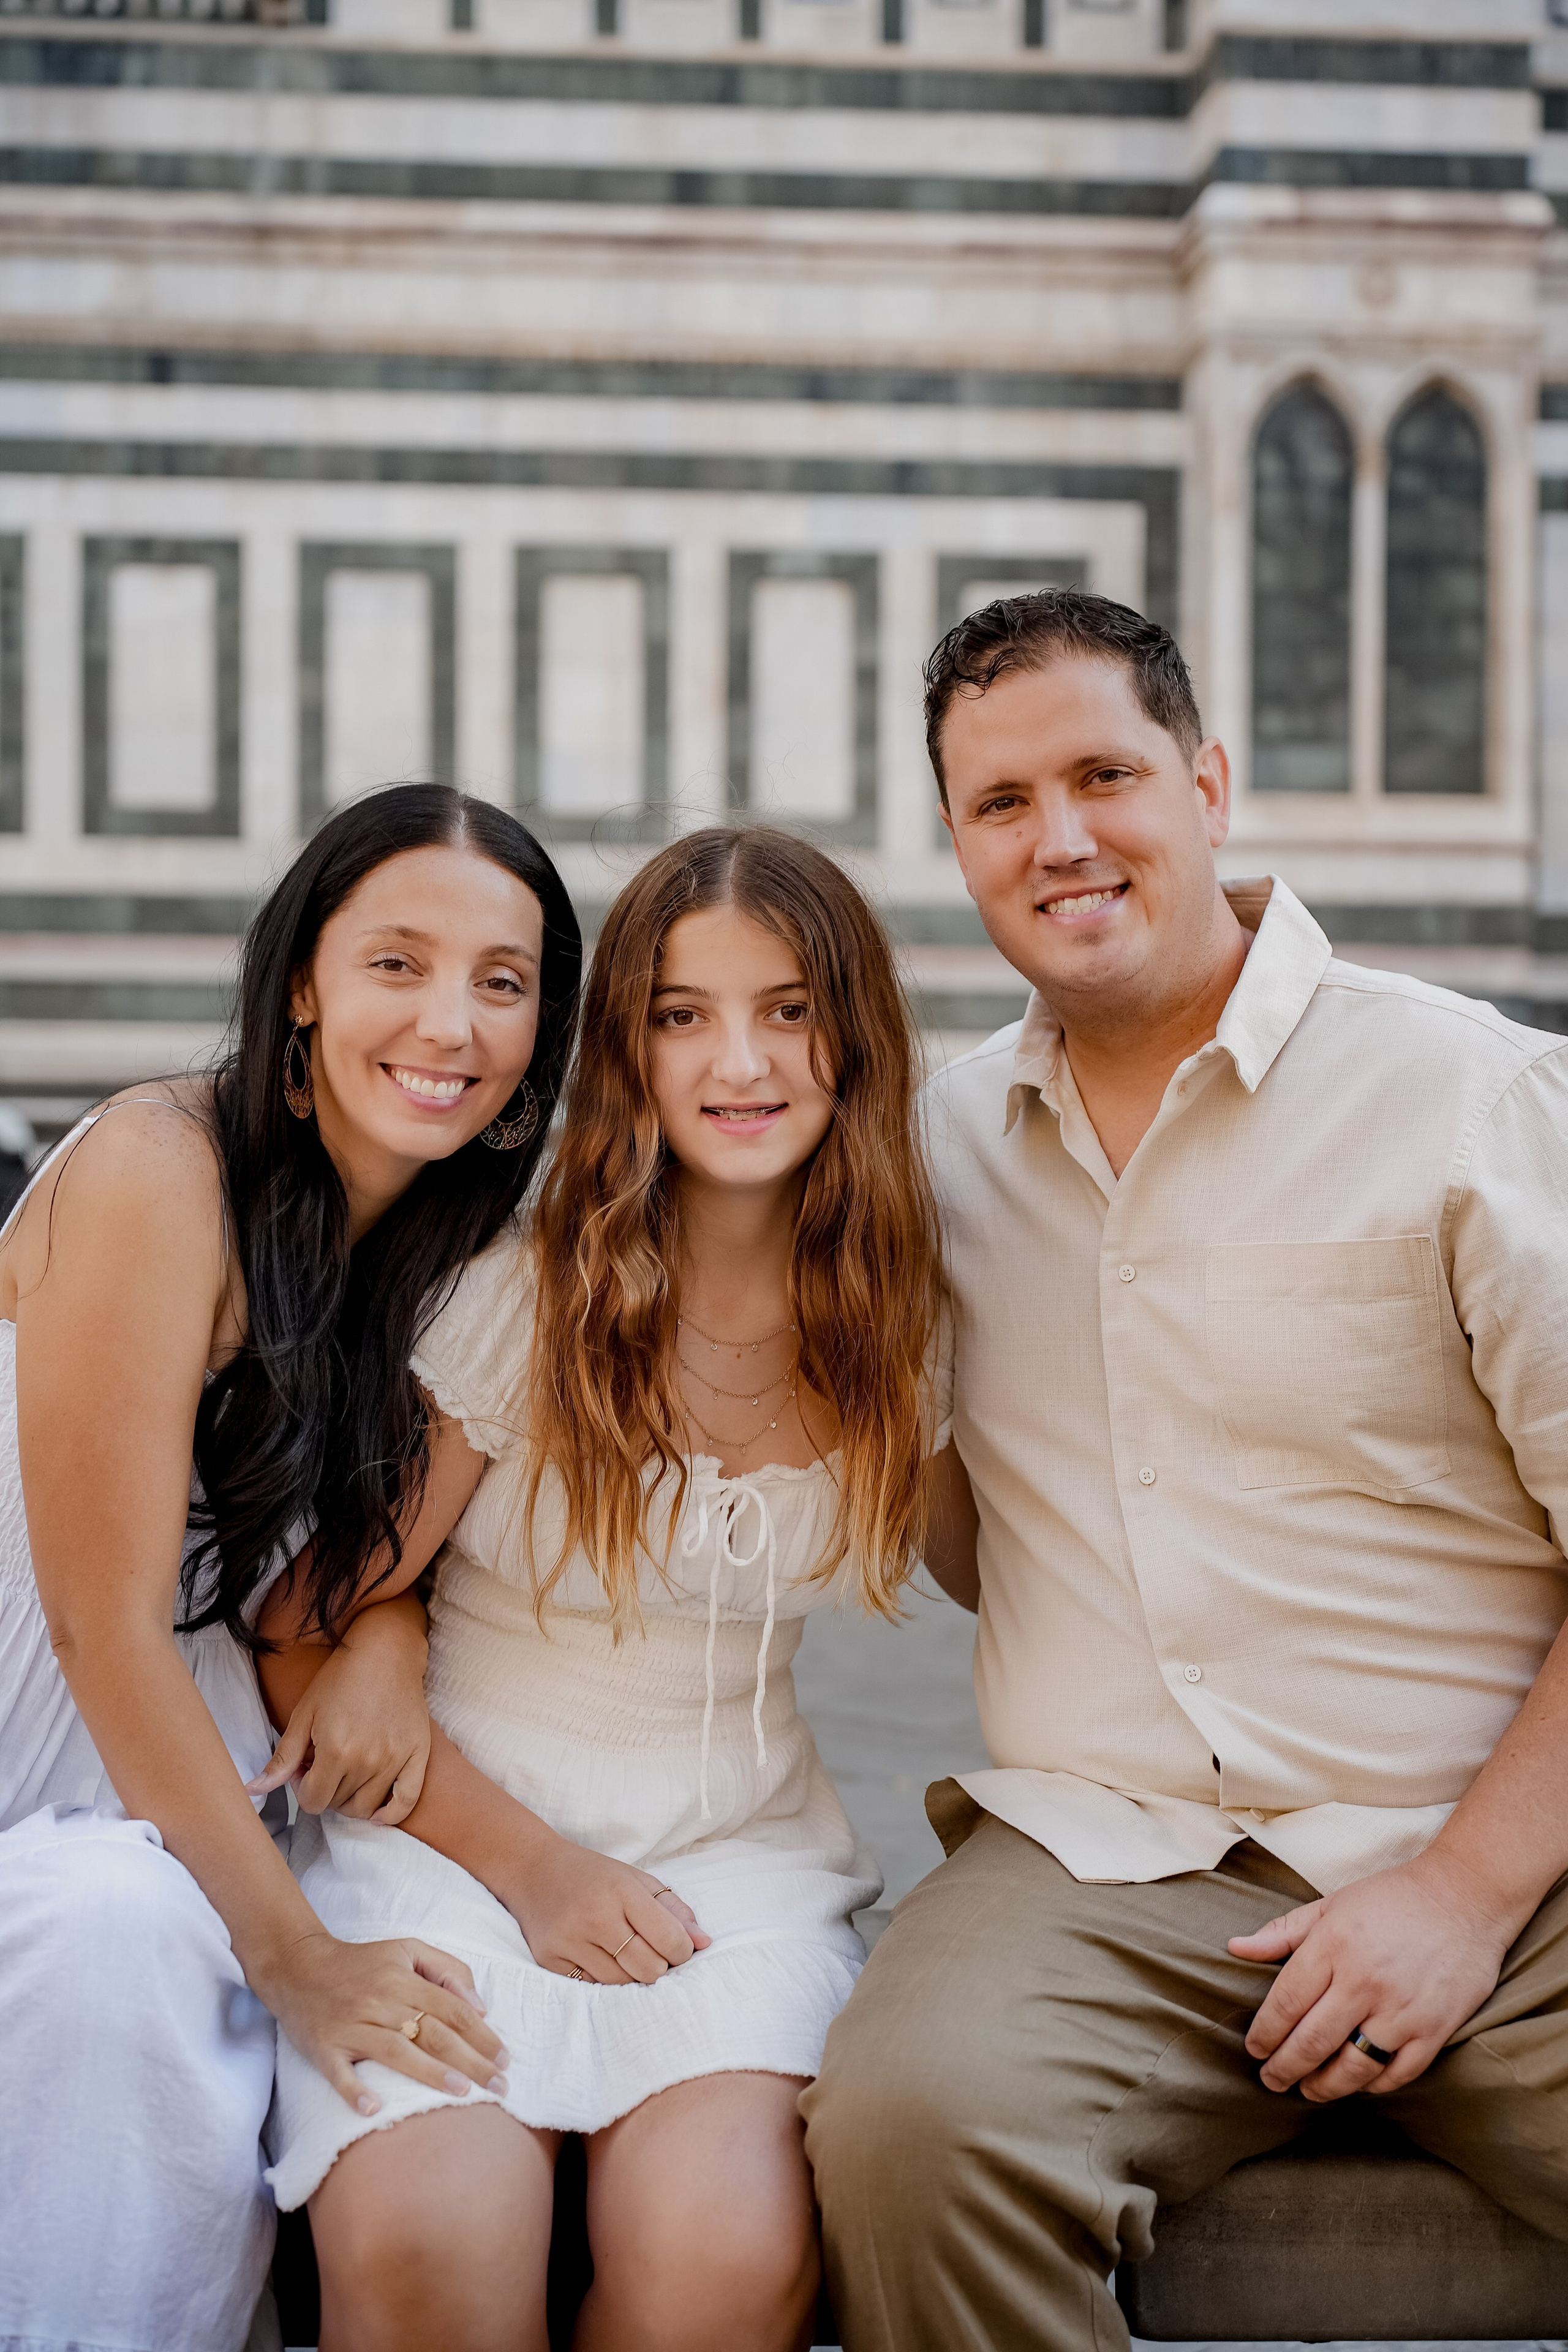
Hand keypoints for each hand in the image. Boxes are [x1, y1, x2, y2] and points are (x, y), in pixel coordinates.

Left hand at [248, 1596, 430, 1824]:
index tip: (304, 1766)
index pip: (312, 1801)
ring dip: (349, 1799)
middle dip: (323, 1789)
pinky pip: (406, 1801)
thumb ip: (283, 1757)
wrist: (386, 1651)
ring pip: (366, 1807)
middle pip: (337, 1804)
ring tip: (344, 1772)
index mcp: (336, 1751)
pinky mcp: (417, 1754)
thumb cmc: (340, 1678)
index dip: (301, 1787)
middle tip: (323, 1763)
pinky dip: (390, 1814)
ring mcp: (395, 1759)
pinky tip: (375, 1811)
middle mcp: (367, 1761)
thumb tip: (253, 1790)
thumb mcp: (303, 1714)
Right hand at [259, 1927, 507, 2114]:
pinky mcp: (323, 2047)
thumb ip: (447, 1970)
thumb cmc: (361, 1962)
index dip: (482, 2034)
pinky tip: (374, 2108)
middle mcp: (380, 2002)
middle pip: (433, 2033)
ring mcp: (351, 2026)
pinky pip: (339, 2073)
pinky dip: (355, 2091)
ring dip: (430, 2073)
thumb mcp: (406, 1950)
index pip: (452, 2009)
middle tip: (500, 2085)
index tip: (505, 2058)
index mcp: (402, 1979)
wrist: (297, 1966)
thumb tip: (480, 2006)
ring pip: (397, 2051)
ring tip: (462, 2093)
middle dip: (471, 2061)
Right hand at [505, 1833, 711, 1984]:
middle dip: (659, 1966)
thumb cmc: (594, 1875)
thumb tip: (704, 1943)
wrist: (533, 1870)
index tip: (677, 1946)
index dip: (682, 1951)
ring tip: (625, 1953)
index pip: (669, 1940)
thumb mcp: (637, 1879)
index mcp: (622, 1890)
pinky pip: (591, 1986)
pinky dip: (604, 1978)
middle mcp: (594, 1916)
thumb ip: (674, 1909)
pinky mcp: (549, 1959)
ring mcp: (569, 1940)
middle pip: (648, 1969)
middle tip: (652, 1952)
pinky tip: (600, 1957)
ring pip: (620, 1984)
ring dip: (631, 1975)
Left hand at [1228, 1848, 1512, 2100]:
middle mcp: (1364, 1981)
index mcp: (1332, 1946)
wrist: (1465, 1896)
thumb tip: (1234, 1948)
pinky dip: (1373, 2085)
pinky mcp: (1435, 2029)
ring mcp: (1402, 2009)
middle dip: (1285, 2068)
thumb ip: (1282, 1932)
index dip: (1265, 2034)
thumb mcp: (1331, 1906)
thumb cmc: (1392, 1899)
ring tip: (1309, 2089)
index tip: (1254, 2049)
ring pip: (1353, 2067)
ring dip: (1325, 2086)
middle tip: (1271, 2080)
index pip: (1285, 2003)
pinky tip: (1357, 2084)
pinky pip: (1398, 2073)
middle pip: (1312, 2042)